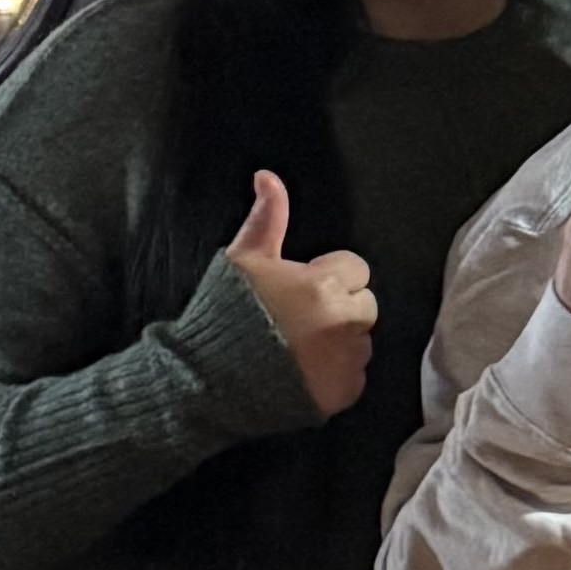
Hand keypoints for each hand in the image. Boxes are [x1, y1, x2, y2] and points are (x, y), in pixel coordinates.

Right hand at [222, 173, 377, 417]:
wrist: (206, 381)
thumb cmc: (223, 314)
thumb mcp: (242, 260)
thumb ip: (267, 217)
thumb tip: (268, 176)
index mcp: (325, 285)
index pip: (355, 269)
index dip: (328, 277)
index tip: (301, 290)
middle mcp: (345, 321)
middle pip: (364, 305)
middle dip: (340, 308)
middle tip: (300, 320)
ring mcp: (347, 360)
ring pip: (361, 341)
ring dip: (340, 341)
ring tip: (298, 348)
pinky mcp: (345, 392)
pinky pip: (354, 376)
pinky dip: (336, 375)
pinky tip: (303, 373)